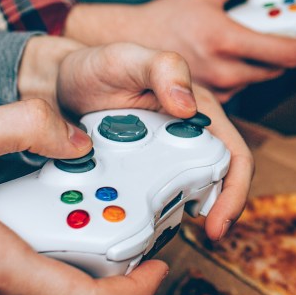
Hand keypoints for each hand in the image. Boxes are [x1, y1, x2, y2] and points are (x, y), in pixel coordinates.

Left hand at [50, 44, 254, 240]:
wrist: (59, 84)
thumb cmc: (98, 67)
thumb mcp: (128, 58)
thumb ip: (163, 69)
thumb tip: (188, 106)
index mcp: (198, 111)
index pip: (235, 154)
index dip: (236, 189)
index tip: (219, 219)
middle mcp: (189, 136)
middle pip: (220, 181)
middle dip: (219, 211)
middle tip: (206, 236)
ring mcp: (167, 156)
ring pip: (190, 194)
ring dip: (186, 214)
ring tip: (168, 231)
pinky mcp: (144, 171)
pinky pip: (158, 197)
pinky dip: (157, 212)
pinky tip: (143, 222)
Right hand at [63, 0, 295, 99]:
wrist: (124, 46)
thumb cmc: (163, 17)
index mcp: (225, 40)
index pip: (286, 52)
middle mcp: (223, 70)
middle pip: (279, 69)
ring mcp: (215, 90)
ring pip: (261, 79)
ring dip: (271, 62)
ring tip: (274, 41)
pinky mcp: (208, 102)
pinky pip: (242, 89)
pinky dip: (250, 73)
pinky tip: (243, 57)